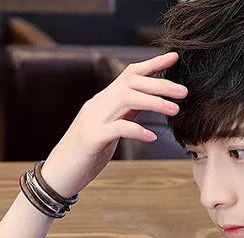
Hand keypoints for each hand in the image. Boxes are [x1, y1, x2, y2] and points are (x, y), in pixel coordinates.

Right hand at [40, 51, 187, 196]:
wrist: (59, 174)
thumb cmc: (86, 155)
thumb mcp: (110, 131)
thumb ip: (126, 116)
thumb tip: (147, 104)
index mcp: (104, 102)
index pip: (129, 75)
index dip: (152, 64)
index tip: (174, 58)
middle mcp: (98, 105)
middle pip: (130, 83)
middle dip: (159, 83)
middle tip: (184, 91)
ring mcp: (94, 120)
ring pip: (126, 99)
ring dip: (153, 102)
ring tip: (174, 110)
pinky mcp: (91, 139)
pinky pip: (117, 129)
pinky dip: (137, 130)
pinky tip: (152, 137)